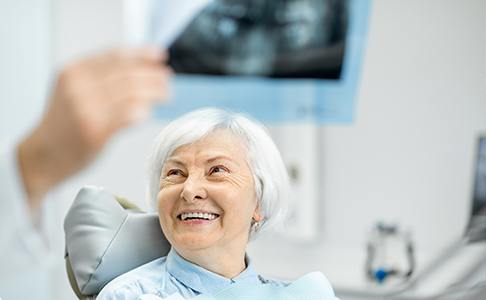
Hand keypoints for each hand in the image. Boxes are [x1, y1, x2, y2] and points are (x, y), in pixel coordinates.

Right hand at [17, 48, 171, 211]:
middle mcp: (78, 87)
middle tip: (167, 81)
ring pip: (132, 93)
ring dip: (154, 93)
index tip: (160, 56)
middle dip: (153, 75)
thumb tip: (141, 68)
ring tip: (166, 95)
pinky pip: (129, 116)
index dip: (142, 55)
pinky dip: (143, 112)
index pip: (115, 56)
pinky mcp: (95, 131)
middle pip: (127, 74)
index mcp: (73, 71)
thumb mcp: (73, 90)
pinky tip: (148, 112)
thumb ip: (99, 78)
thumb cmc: (64, 124)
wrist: (42, 155)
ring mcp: (86, 109)